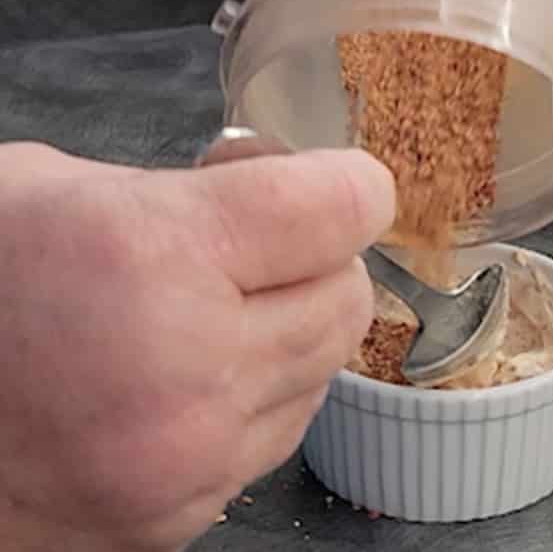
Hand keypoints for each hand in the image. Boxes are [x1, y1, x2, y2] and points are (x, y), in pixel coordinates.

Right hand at [0, 142, 394, 550]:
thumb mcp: (54, 191)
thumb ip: (183, 189)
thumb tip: (269, 185)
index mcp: (152, 255)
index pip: (341, 208)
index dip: (346, 186)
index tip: (333, 185)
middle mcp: (186, 365)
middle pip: (348, 293)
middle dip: (320, 259)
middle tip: (263, 247)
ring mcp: (186, 457)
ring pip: (325, 368)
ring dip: (294, 329)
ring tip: (216, 312)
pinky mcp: (177, 517)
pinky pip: (278, 433)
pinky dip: (260, 395)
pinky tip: (192, 375)